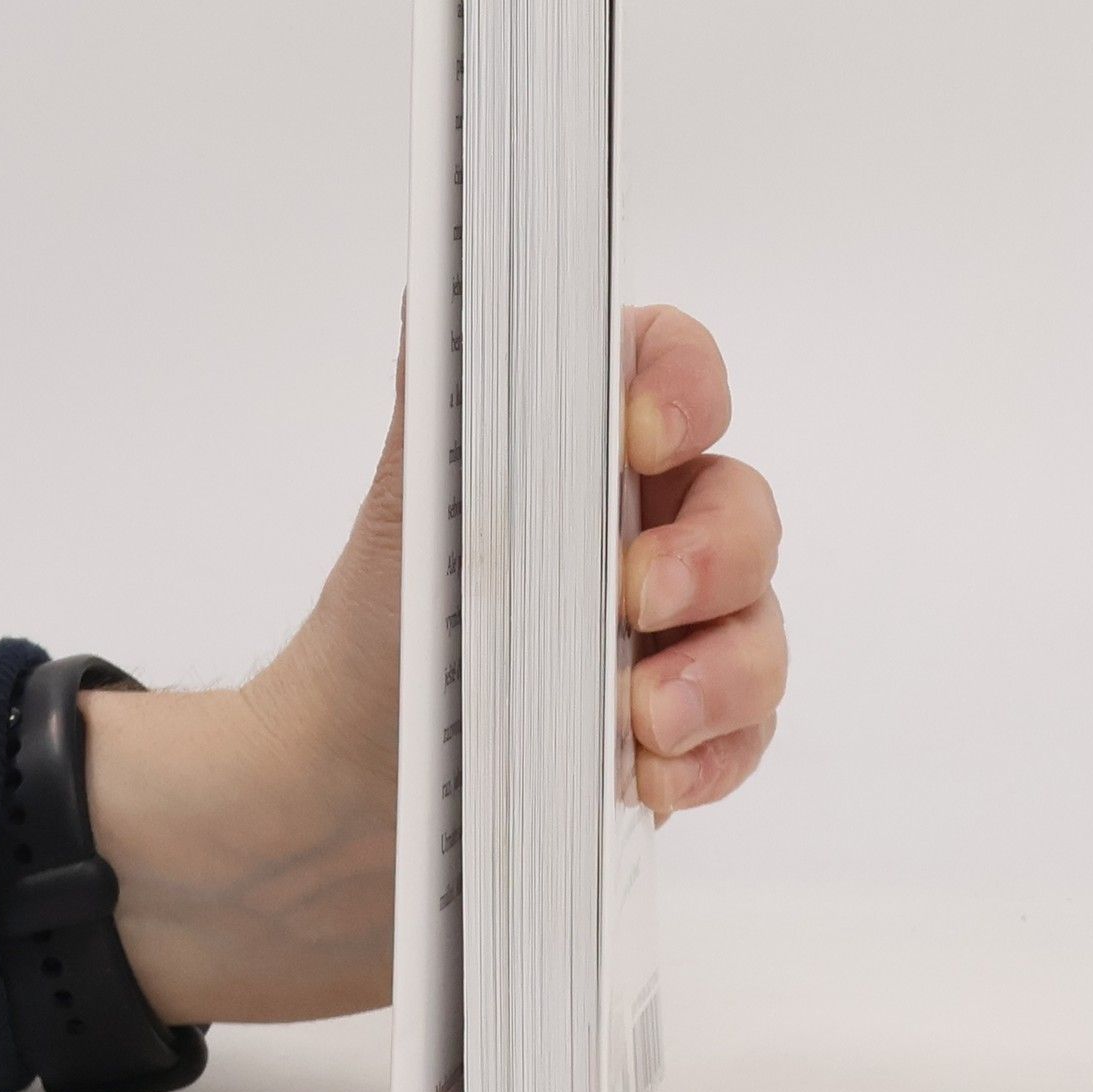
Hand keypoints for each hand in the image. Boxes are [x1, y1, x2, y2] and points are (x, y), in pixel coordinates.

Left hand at [83, 304, 785, 1025]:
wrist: (332, 816)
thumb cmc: (367, 652)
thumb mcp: (404, 518)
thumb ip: (446, 401)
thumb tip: (452, 275)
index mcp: (571, 456)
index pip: (670, 371)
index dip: (687, 387)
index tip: (647, 436)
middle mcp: (633, 535)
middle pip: (742, 506)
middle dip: (714, 554)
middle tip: (641, 601)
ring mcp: (663, 641)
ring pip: (760, 627)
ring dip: (723, 672)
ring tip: (644, 724)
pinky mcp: (674, 737)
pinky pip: (746, 733)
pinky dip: (713, 754)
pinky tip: (653, 777)